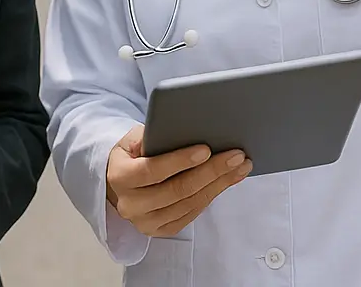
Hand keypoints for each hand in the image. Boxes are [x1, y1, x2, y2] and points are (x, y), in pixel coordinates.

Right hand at [105, 125, 251, 237]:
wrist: (121, 182)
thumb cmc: (132, 154)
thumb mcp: (133, 138)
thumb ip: (152, 136)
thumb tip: (183, 131)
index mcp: (120, 177)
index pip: (152, 170)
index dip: (180, 160)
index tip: (206, 149)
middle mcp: (131, 205)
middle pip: (177, 190)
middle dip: (211, 171)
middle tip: (236, 155)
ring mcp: (146, 222)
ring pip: (189, 203)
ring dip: (219, 184)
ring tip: (240, 166)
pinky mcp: (161, 230)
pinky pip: (192, 213)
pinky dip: (212, 195)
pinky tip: (227, 180)